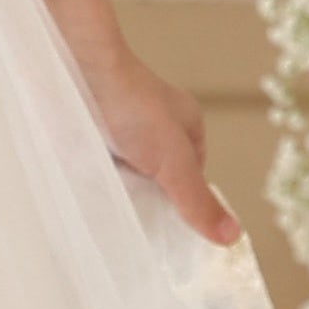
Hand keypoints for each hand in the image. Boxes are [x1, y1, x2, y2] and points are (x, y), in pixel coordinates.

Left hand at [83, 41, 236, 245]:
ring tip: (110, 216)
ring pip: (124, 176)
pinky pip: (95, 168)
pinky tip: (88, 195)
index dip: (183, 206)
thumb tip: (233, 237)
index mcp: (185, 126)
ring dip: (117, 192)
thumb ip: (197, 200)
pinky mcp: (88, 134)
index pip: (192, 179)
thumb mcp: (173, 161)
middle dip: (147, 200)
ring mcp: (119, 131)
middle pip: (156, 180)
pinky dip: (93, 180)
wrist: (74, 70)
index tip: (171, 238)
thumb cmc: (132, 106)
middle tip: (138, 231)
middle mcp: (153, 129)